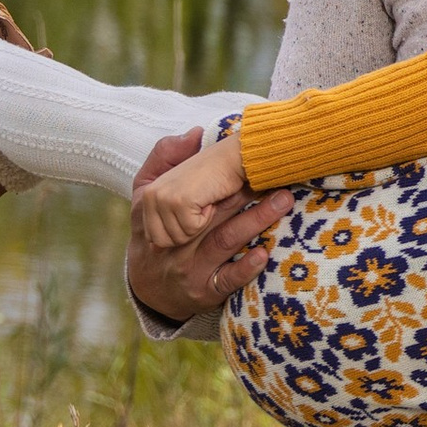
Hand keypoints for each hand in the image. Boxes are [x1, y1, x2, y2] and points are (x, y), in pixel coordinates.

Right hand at [127, 126, 290, 323]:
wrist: (147, 292)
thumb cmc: (153, 236)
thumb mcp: (143, 199)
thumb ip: (163, 161)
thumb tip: (194, 133)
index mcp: (163, 215)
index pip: (192, 194)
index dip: (222, 177)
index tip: (250, 161)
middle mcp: (177, 241)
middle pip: (214, 213)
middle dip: (248, 193)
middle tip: (278, 175)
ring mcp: (191, 268)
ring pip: (224, 241)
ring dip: (255, 221)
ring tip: (282, 201)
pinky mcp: (205, 292)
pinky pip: (226, 281)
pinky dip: (244, 269)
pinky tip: (263, 255)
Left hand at [135, 127, 248, 256]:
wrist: (230, 158)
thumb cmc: (210, 177)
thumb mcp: (179, 196)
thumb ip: (163, 218)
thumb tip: (155, 247)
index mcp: (146, 195)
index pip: (153, 237)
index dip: (177, 231)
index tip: (189, 210)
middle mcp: (149, 195)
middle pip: (162, 241)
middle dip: (186, 231)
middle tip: (197, 206)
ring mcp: (162, 198)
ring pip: (178, 237)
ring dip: (198, 223)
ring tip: (203, 200)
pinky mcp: (178, 201)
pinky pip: (192, 228)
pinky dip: (206, 218)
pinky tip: (208, 199)